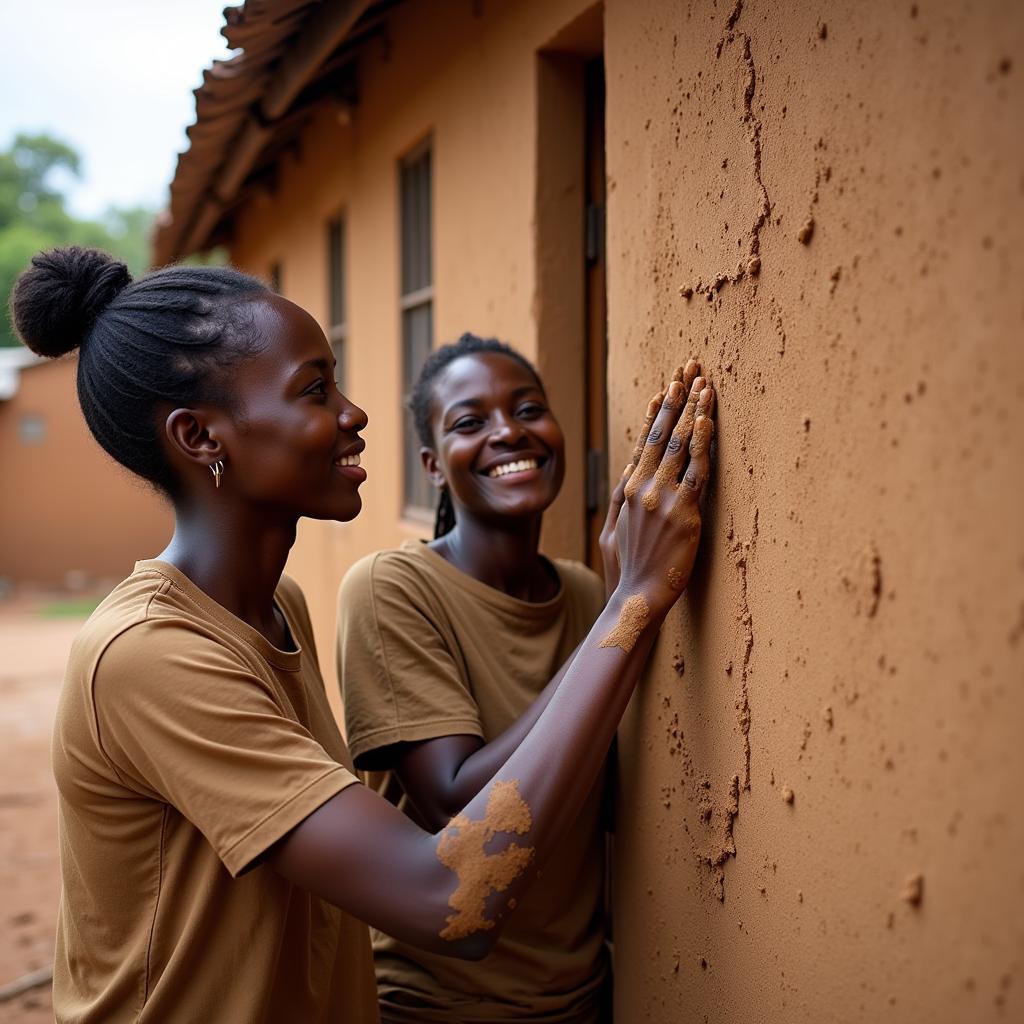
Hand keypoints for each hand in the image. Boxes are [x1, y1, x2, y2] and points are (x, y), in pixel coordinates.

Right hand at [613, 365, 714, 614]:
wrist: (636, 599)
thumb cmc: (625, 572)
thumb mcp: (609, 532)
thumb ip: (617, 500)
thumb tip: (626, 472)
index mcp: (625, 490)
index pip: (643, 441)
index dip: (657, 412)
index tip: (666, 388)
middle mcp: (642, 487)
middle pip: (661, 433)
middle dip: (677, 397)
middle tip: (688, 367)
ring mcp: (662, 497)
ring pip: (679, 443)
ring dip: (693, 409)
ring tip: (704, 382)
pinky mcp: (684, 511)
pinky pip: (695, 468)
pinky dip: (701, 440)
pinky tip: (707, 418)